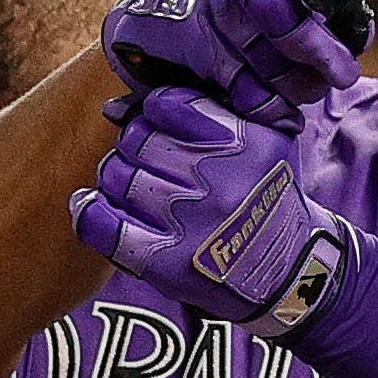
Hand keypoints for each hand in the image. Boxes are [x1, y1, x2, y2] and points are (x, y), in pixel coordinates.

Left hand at [74, 83, 361, 331]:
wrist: (287, 272)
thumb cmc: (263, 197)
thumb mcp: (263, 140)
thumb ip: (206, 111)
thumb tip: (114, 107)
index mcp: (244, 143)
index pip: (168, 105)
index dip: (154, 112)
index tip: (162, 127)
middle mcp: (217, 181)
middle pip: (137, 139)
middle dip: (136, 146)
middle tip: (150, 163)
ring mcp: (190, 223)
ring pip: (117, 176)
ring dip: (118, 179)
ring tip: (138, 190)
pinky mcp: (167, 264)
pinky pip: (104, 226)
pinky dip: (89, 212)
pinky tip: (91, 206)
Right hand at [98, 0, 365, 121]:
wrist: (162, 13)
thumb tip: (356, 35)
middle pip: (273, 5)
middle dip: (313, 46)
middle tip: (341, 71)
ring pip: (258, 54)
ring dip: (293, 82)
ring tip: (309, 87)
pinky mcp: (174, 42)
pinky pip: (234, 84)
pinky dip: (266, 104)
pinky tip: (279, 105)